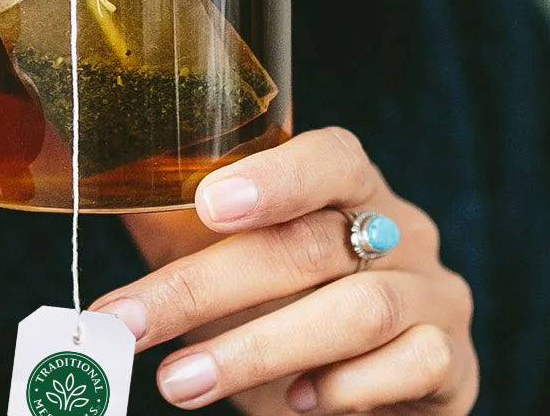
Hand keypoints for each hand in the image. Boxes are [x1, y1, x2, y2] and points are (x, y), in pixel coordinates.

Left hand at [94, 128, 476, 413]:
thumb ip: (178, 226)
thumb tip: (93, 187)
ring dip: (258, 349)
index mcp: (354, 190)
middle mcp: (404, 232)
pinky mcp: (456, 367)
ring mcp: (437, 298)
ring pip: (360, 310)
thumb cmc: (285, 308)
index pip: (332, 157)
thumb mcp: (228, 261)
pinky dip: (347, 388)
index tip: (210, 204)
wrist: (365, 391)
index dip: (276, 175)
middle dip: (208, 288)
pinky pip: (413, 367)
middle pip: (314, 246)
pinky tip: (299, 403)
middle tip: (130, 325)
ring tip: (179, 383)